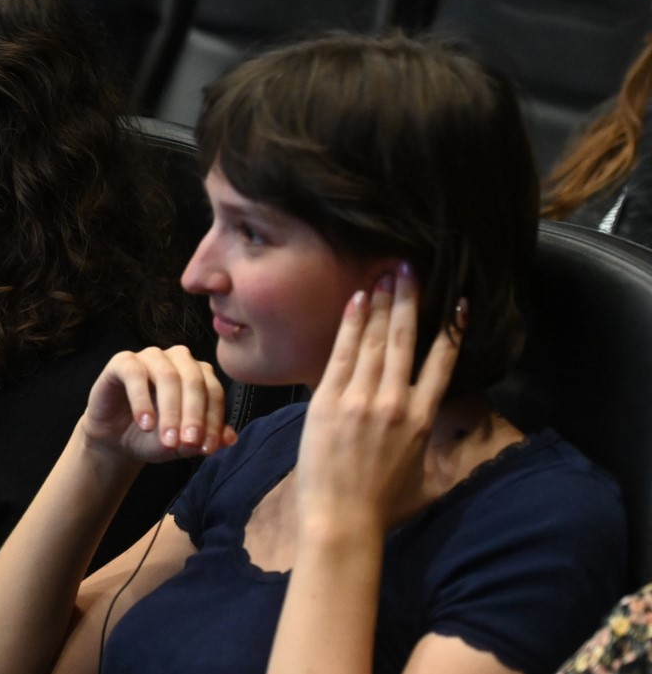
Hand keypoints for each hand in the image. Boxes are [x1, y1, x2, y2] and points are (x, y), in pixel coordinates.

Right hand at [80, 345, 235, 464]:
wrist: (116, 439)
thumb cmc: (153, 436)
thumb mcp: (181, 444)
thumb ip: (204, 440)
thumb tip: (230, 439)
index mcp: (199, 374)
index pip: (214, 392)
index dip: (213, 421)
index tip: (207, 449)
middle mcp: (178, 360)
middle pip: (194, 381)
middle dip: (193, 415)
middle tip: (188, 443)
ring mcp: (151, 357)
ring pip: (168, 375)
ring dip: (170, 410)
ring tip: (166, 439)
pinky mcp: (123, 361)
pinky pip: (135, 374)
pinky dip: (142, 400)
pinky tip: (145, 423)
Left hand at [294, 264, 462, 534]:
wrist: (342, 519)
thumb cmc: (383, 504)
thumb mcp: (421, 472)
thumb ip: (429, 440)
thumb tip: (436, 422)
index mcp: (423, 419)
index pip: (442, 363)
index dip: (451, 329)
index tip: (456, 301)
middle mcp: (396, 402)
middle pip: (407, 340)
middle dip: (409, 300)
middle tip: (410, 267)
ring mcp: (363, 398)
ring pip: (377, 340)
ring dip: (382, 303)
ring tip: (386, 273)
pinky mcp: (330, 399)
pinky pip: (343, 352)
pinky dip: (352, 324)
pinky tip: (357, 299)